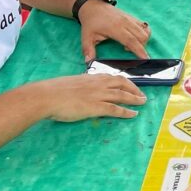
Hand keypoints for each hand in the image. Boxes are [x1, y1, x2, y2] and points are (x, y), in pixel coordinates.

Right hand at [26, 74, 145, 121]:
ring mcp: (98, 95)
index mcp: (91, 77)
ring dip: (134, 99)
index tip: (130, 85)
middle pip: (121, 83)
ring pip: (122, 95)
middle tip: (141, 95)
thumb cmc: (53, 91)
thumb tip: (83, 92)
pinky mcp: (96, 107)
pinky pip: (115, 109)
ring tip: (142, 103)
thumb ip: (80, 86)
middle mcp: (97, 84)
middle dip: (134, 88)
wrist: (47, 96)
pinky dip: (126, 112)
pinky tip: (133, 114)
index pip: (112, 77)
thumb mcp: (71, 84)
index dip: (123, 81)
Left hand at [77, 0, 150, 62]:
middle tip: (127, 50)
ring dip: (142, 41)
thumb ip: (88, 50)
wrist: (92, 6)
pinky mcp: (132, 17)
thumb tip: (89, 61)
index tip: (145, 59)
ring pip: (145, 31)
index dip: (139, 50)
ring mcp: (130, 19)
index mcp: (115, 28)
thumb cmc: (91, 21)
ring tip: (129, 44)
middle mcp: (125, 22)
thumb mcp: (86, 36)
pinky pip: (144, 26)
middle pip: (142, 37)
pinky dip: (144, 33)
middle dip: (141, 48)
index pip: (131, 40)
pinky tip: (135, 37)